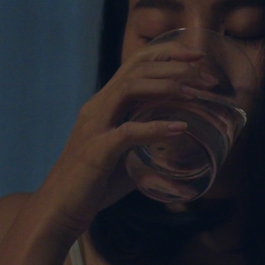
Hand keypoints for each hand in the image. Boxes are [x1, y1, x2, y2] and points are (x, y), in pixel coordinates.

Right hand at [35, 40, 215, 236]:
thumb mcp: (125, 156)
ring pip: (129, 88)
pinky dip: (156, 128)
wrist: (57, 211)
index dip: (167, 54)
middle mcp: (97, 108)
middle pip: (136, 68)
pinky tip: (180, 128)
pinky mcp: (95, 152)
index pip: (135, 64)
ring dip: (166, 87)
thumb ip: (147, 144)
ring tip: (195, 95)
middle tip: (208, 78)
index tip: (197, 57)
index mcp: (104, 105)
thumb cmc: (91, 186)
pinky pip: (128, 132)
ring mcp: (94, 127)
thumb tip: (180, 143)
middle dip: (175, 66)